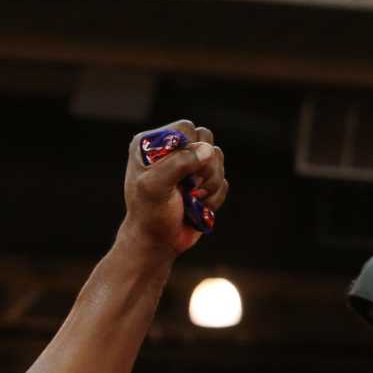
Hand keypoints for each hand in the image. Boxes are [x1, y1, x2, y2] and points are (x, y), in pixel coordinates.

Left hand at [118, 121, 227, 257]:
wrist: (157, 243)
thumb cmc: (150, 215)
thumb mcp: (155, 187)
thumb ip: (177, 164)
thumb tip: (207, 150)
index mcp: (151, 144)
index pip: (186, 128)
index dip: (190, 149)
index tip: (180, 173)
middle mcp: (171, 151)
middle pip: (206, 139)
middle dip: (202, 167)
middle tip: (188, 186)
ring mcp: (189, 166)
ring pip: (218, 158)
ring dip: (209, 183)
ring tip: (191, 199)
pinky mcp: (204, 182)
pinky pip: (223, 180)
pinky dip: (214, 197)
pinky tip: (198, 207)